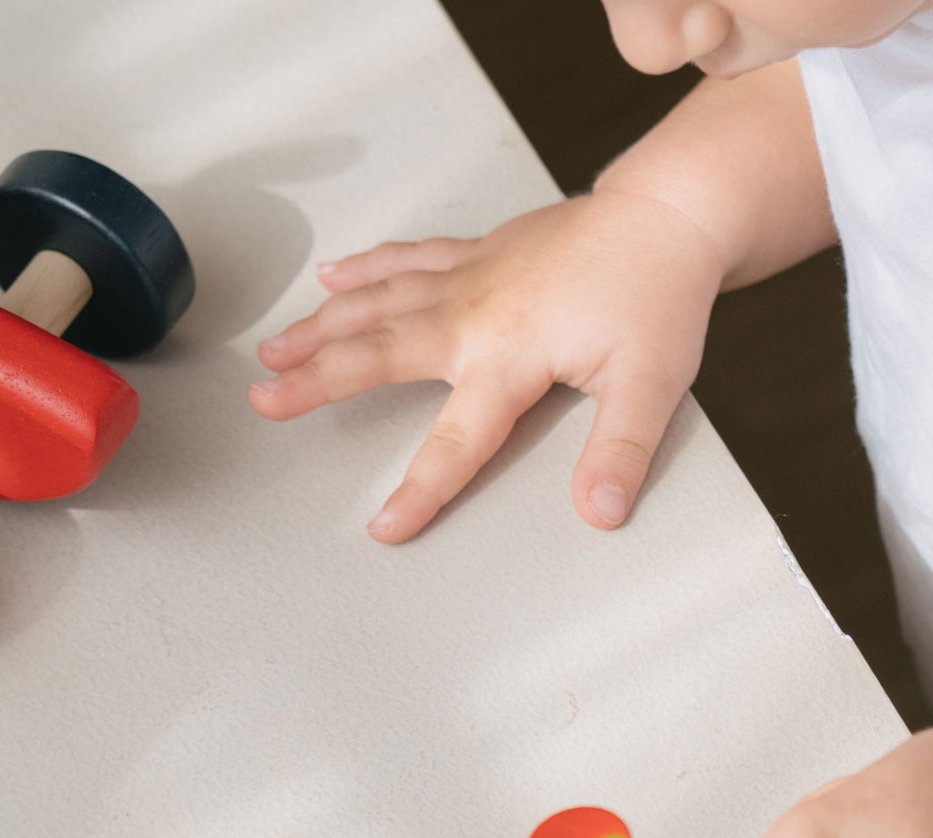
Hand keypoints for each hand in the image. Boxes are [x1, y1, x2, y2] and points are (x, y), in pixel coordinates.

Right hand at [248, 188, 726, 540]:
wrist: (667, 216)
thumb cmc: (659, 298)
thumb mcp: (651, 386)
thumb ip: (619, 453)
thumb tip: (598, 512)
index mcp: (512, 353)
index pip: (458, 441)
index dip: (421, 489)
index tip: (385, 526)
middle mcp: (476, 311)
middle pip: (380, 351)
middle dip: (317, 379)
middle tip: (265, 401)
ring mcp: (472, 275)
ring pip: (378, 300)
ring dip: (321, 325)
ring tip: (272, 350)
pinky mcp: (480, 251)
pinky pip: (407, 258)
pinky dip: (366, 267)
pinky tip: (331, 277)